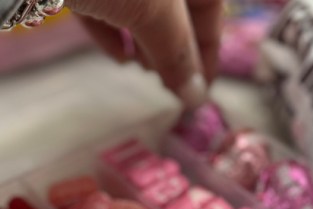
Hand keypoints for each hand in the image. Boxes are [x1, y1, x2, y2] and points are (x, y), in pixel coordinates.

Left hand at [66, 0, 222, 108]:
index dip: (208, 48)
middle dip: (172, 45)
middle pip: (174, 6)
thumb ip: (177, 52)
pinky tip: (117, 57)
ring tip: (142, 71)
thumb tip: (195, 95)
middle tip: (167, 83)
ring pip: (138, 3)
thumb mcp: (154, 11)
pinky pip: (102, 1)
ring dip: (143, 41)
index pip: (210, 4)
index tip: (201, 89)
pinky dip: (112, 29)